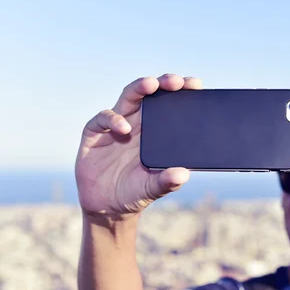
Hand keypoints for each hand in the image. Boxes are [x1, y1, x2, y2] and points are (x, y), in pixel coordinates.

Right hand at [75, 74, 201, 216]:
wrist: (108, 208)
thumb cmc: (136, 193)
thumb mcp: (153, 188)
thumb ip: (167, 182)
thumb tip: (183, 174)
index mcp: (156, 132)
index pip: (170, 105)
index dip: (182, 92)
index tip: (196, 85)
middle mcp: (137, 123)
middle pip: (150, 94)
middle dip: (163, 83)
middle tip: (176, 81)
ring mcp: (115, 126)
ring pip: (128, 97)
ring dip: (139, 89)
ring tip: (151, 85)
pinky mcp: (94, 133)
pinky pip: (103, 118)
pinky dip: (113, 119)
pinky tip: (124, 128)